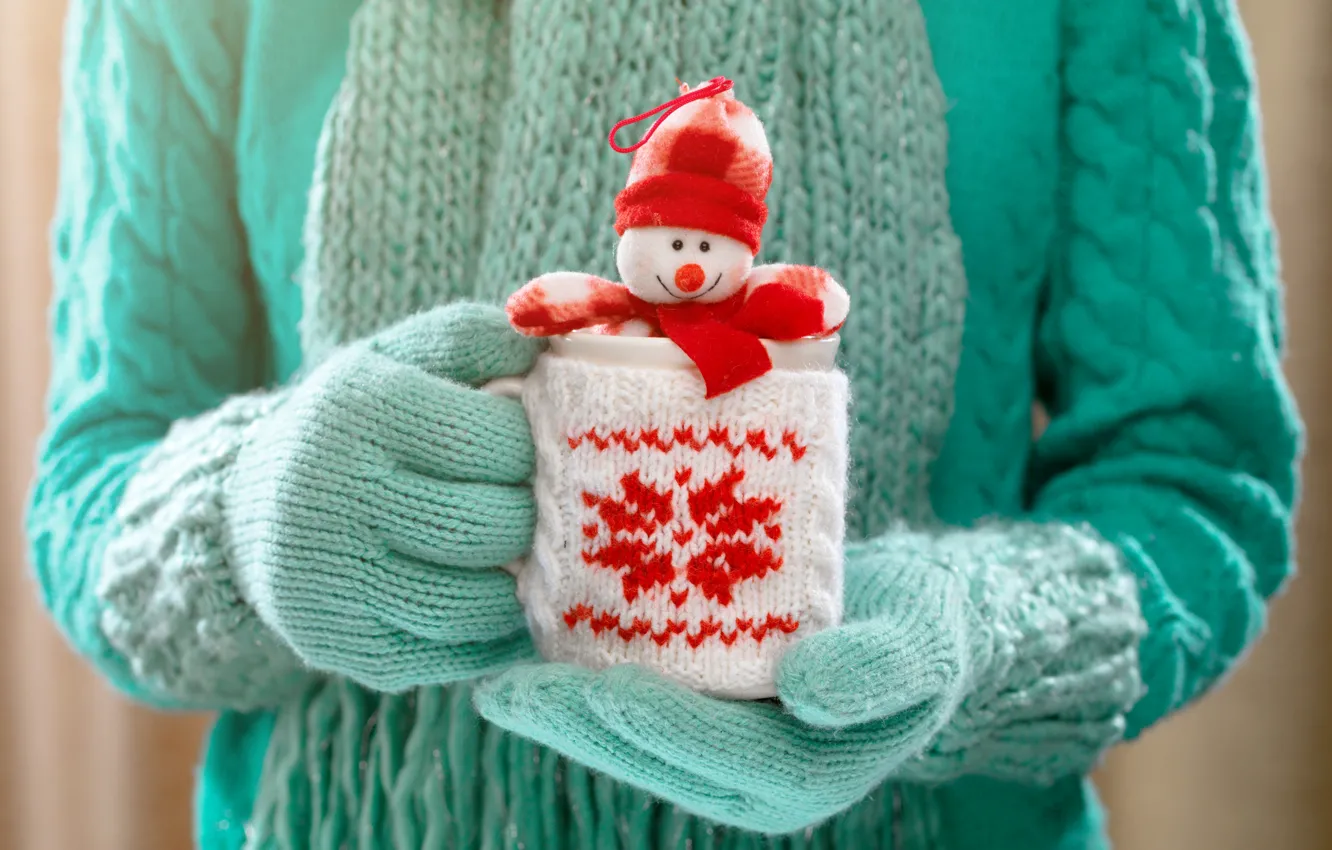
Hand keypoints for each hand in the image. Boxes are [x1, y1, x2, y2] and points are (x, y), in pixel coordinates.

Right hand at [224, 303, 542, 691]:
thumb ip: (474, 339)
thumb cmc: (355, 425)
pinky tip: (512, 604)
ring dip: (527, 583)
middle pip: (491, 525)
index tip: (544, 448)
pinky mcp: (348, 649)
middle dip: (538, 518)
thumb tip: (550, 343)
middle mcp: (336, 498)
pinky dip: (502, 634)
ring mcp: (337, 584)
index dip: (539, 449)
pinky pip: (458, 657)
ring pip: (479, 602)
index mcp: (358, 410)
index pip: (493, 440)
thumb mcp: (397, 357)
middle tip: (550, 508)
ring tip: (534, 555)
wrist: (253, 510)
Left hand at [472, 549, 971, 833]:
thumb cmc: (929, 632)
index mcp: (801, 777)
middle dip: (577, 725)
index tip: (593, 693)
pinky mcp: (703, 706)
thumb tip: (803, 690)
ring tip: (503, 673)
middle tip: (505, 692)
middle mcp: (751, 775)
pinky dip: (589, 671)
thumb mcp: (925, 648)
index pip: (714, 759)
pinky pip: (639, 696)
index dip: (651, 728)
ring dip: (567, 706)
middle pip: (652, 754)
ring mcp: (722, 745)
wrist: (918, 619)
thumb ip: (877, 673)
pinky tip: (543, 639)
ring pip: (632, 733)